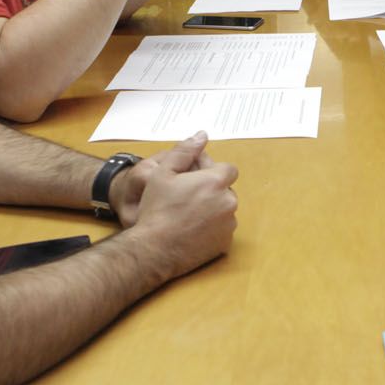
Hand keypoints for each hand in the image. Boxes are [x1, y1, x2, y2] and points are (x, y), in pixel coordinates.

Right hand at [120, 132, 239, 280]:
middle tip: (187, 198)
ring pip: (225, 210)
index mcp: (216, 181)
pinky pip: (223, 229)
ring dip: (213, 209)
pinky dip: (212, 228)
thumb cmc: (157, 209)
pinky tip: (192, 230)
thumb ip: (184, 151)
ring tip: (188, 215)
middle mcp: (228, 201)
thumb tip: (201, 135)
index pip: (228, 169)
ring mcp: (229, 224)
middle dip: (212, 190)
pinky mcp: (225, 243)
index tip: (195, 180)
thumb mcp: (163, 173)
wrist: (154, 249)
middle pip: (226, 190)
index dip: (212, 172)